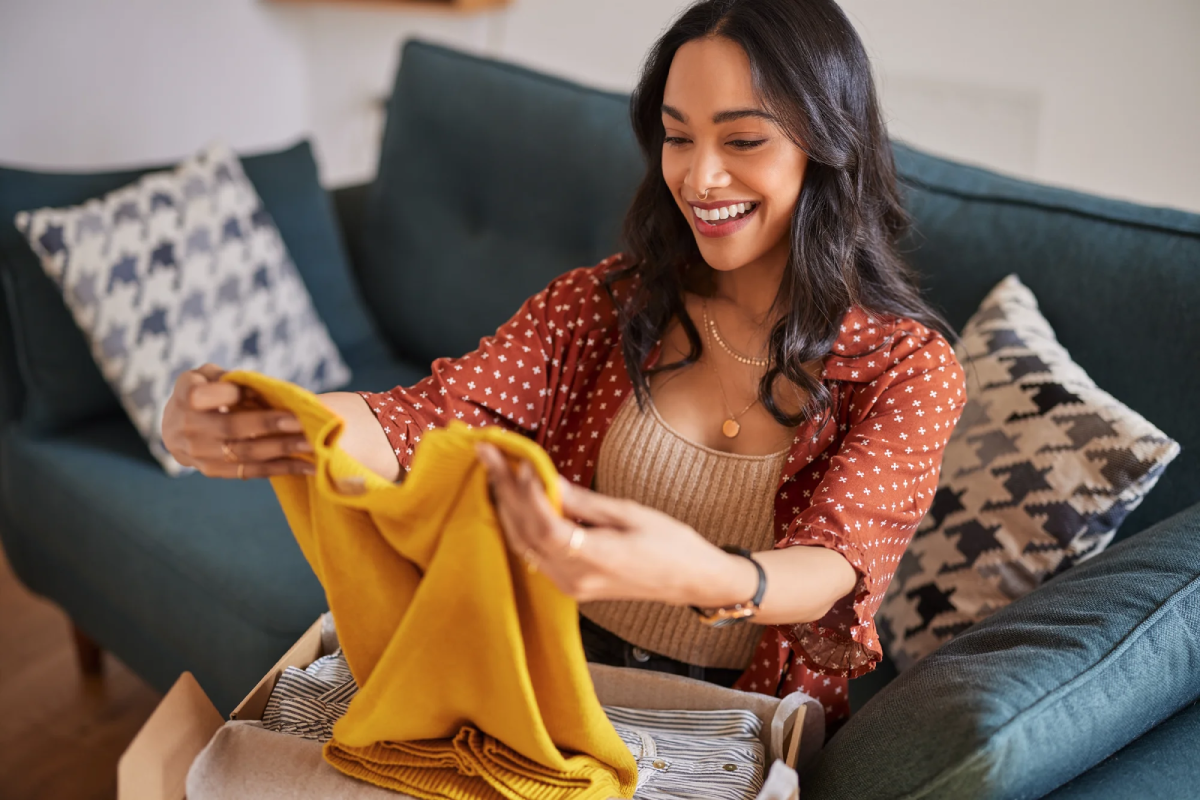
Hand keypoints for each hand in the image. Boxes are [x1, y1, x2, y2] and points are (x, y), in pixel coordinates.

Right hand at [162, 363, 315, 478]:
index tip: (260, 392)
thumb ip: (230, 377)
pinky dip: (281, 469)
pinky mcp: (213, 471)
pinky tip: (308, 466)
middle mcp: (188, 427)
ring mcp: (200, 453)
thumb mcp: (207, 374)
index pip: (205, 395)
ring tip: (312, 443)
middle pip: (232, 427)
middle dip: (269, 425)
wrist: (174, 428)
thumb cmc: (202, 391)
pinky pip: (250, 471)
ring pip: (245, 453)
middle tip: (302, 422)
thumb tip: (262, 390)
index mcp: (186, 396)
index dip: (231, 394)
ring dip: (282, 449)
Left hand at [474, 442, 748, 605]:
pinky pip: (534, 553)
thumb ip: (583, 501)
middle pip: (525, 534)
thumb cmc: (671, 543)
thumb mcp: (630, 514)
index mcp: (596, 558)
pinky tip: (515, 500)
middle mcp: (575, 578)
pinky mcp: (571, 585)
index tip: (518, 460)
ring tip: (495, 471)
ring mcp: (570, 586)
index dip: (527, 493)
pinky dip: (521, 524)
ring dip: (507, 507)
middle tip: (489, 454)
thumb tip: (547, 479)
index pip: (545, 526)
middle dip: (504, 492)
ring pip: (523, 545)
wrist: (692, 580)